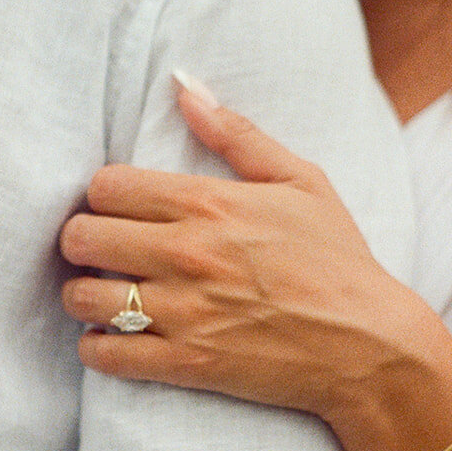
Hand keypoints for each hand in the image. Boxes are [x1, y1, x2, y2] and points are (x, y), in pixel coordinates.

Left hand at [60, 80, 403, 419]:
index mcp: (209, 204)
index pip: (105, 186)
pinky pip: (106, 355)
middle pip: (81, 236)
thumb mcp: (301, 181)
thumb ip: (237, 134)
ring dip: (83, 296)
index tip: (117, 210)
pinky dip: (98, 348)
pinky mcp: (186, 362)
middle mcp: (188, 254)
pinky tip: (114, 339)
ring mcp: (184, 312)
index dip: (103, 196)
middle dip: (83, 241)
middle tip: (101, 252)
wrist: (370, 346)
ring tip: (104, 296)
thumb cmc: (337, 260)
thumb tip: (184, 88)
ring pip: (82, 297)